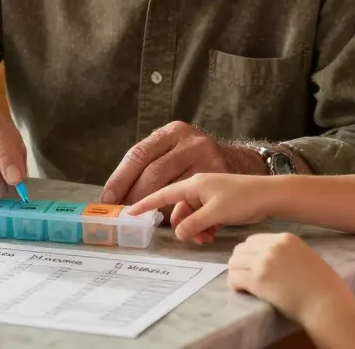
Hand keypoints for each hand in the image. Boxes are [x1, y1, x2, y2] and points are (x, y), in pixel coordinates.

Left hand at [101, 121, 263, 206]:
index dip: (121, 179)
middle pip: (153, 172)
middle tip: (125, 214)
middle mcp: (190, 141)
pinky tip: (178, 223)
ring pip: (173, 191)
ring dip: (158, 211)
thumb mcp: (178, 151)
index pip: (139, 154)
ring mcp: (207, 157)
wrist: (245, 163)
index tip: (109, 199)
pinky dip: (182, 216)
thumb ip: (156, 167)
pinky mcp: (222, 177)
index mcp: (173, 132)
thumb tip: (121, 197)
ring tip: (149, 222)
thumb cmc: (201, 161)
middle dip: (135, 197)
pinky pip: (194, 203)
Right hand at [128, 173, 273, 243]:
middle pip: (179, 210)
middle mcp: (198, 187)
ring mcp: (208, 195)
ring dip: (195, 230)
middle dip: (184, 227)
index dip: (146, 203)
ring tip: (207, 238)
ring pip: (191, 217)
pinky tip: (213, 234)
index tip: (130, 212)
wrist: (270, 196)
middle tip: (195, 239)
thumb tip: (179, 233)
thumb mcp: (215, 213)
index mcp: (193, 184)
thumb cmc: (243, 198)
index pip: (163, 193)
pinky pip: (202, 218)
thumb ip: (193, 224)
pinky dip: (204, 228)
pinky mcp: (218, 204)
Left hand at [227, 233, 342, 323]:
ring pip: (234, 262)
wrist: (325, 303)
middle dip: (240, 262)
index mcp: (284, 238)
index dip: (249, 253)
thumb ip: (285, 253)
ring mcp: (264, 262)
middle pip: (241, 249)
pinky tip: (241, 290)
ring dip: (236, 272)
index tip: (251, 264)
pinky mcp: (258, 280)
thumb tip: (266, 259)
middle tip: (244, 274)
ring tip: (242, 283)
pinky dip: (234, 284)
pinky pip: (234, 278)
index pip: (253, 240)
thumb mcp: (304, 256)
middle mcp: (272, 247)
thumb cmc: (321, 285)